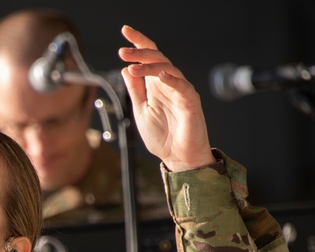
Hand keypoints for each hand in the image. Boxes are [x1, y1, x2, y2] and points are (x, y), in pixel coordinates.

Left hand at [117, 25, 215, 171]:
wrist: (178, 158)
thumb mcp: (141, 111)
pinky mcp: (191, 102)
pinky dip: (171, 79)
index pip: (148, 58)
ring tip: (133, 66)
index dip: (138, 43)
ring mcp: (180, 91)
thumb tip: (126, 69)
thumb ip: (135, 91)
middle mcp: (168, 84)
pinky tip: (160, 75)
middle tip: (123, 51)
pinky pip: (182, 86)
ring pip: (167, 68)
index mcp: (155, 85)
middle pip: (157, 58)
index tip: (124, 31)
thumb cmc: (163, 137)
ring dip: (149, 65)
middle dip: (139, 52)